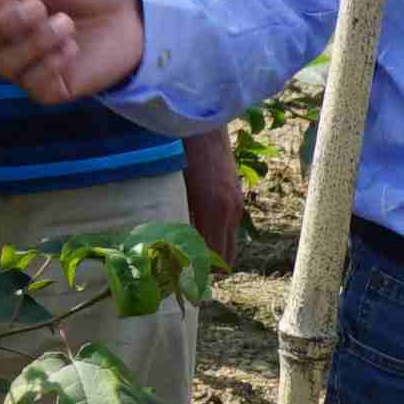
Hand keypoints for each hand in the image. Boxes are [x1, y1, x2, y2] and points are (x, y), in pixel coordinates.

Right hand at [0, 0, 145, 104]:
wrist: (134, 14)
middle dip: (6, 24)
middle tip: (39, 7)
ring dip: (34, 43)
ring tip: (67, 25)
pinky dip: (50, 65)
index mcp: (1, 0)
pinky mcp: (48, 88)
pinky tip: (72, 49)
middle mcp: (6, 35)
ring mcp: (25, 65)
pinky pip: (32, 86)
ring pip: (4, 66)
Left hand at [180, 124, 246, 262]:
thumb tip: (167, 243)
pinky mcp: (235, 195)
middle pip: (227, 258)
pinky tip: (197, 232)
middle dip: (209, 270)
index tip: (182, 281)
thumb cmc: (181, 150)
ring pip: (230, 243)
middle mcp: (230, 210)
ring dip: (213, 253)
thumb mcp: (175, 185)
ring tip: (189, 257)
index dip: (199, 274)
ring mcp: (236, 203)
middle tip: (185, 274)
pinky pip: (229, 227)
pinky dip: (217, 236)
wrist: (204, 122)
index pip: (214, 258)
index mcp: (214, 210)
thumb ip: (175, 214)